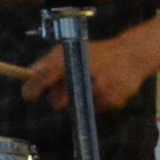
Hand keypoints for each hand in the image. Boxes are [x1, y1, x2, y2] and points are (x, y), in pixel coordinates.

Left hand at [25, 33, 156, 110]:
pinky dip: (96, 102)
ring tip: (90, 83)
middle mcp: (82, 73)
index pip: (43, 76)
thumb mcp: (69, 50)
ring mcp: (98, 88)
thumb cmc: (95, 53)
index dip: (32, 88)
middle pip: (56, 101)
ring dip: (79, 100)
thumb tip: (27, 75)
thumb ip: (47, 63)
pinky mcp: (112, 99)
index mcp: (68, 58)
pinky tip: (105, 88)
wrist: (132, 54)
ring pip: (76, 107)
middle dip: (57, 98)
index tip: (29, 95)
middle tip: (67, 88)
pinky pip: (95, 109)